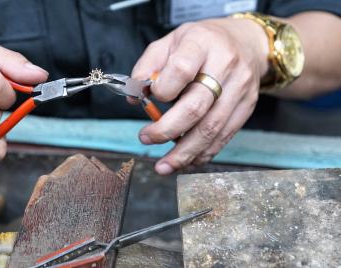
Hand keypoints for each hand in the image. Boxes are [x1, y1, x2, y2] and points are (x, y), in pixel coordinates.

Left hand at [132, 18, 268, 174]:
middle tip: (145, 139)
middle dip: (167, 130)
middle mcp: (225, 66)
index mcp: (201, 44)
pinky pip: (224, 137)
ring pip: (211, 129)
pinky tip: (185, 161)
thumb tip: (135, 97)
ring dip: (184, 153)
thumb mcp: (170, 41)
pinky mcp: (247, 108)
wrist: (245, 43)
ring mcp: (239, 89)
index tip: (150, 98)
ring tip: (163, 166)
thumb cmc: (201, 44)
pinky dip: (202, 153)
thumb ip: (147, 66)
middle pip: (196, 107)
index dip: (163, 90)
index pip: (181, 70)